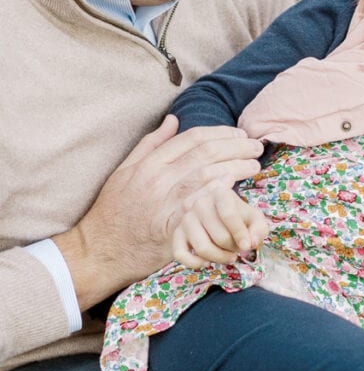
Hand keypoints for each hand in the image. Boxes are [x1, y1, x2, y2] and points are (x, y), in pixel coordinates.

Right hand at [54, 115, 263, 308]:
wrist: (99, 250)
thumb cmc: (112, 211)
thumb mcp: (124, 171)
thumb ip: (150, 144)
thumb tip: (173, 120)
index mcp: (149, 163)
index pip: (192, 138)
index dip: (220, 133)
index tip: (239, 134)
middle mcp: (158, 179)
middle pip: (206, 153)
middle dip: (236, 146)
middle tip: (255, 147)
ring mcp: (166, 203)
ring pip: (209, 175)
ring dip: (237, 167)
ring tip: (254, 165)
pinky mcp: (173, 227)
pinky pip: (203, 205)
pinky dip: (223, 194)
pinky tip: (237, 188)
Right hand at [172, 182, 268, 267]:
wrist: (212, 215)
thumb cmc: (237, 217)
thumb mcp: (253, 217)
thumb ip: (259, 227)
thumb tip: (252, 243)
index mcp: (219, 193)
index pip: (228, 214)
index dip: (239, 233)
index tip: (247, 246)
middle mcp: (199, 203)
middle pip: (219, 236)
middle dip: (233, 248)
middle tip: (238, 248)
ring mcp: (185, 219)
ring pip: (202, 248)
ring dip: (219, 258)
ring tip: (229, 256)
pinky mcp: (176, 234)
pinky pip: (180, 254)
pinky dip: (195, 263)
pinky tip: (206, 262)